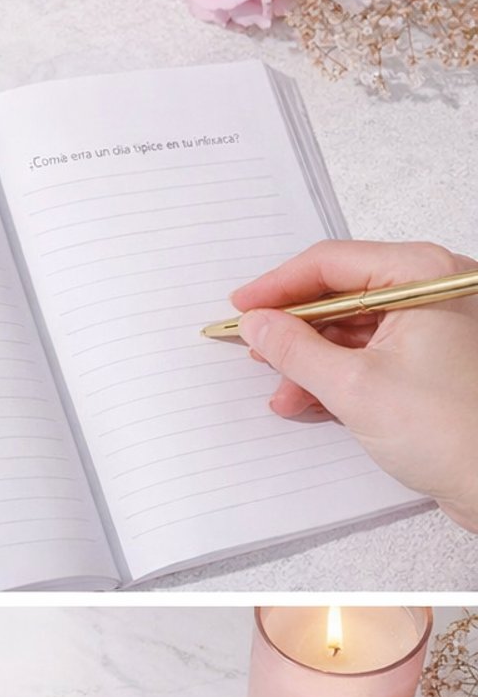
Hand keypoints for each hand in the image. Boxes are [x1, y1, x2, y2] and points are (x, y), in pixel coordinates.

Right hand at [234, 240, 477, 530]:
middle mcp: (434, 291)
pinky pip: (372, 352)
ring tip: (283, 390)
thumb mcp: (354, 387)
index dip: (278, 286)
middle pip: (343, 293)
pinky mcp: (433, 359)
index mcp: (424, 277)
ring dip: (312, 359)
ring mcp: (436, 325)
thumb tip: (258, 325)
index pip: (332, 263)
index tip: (242, 309)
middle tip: (256, 348)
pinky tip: (309, 400)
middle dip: (295, 328)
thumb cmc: (454, 433)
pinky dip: (338, 374)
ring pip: (354, 327)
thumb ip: (295, 350)